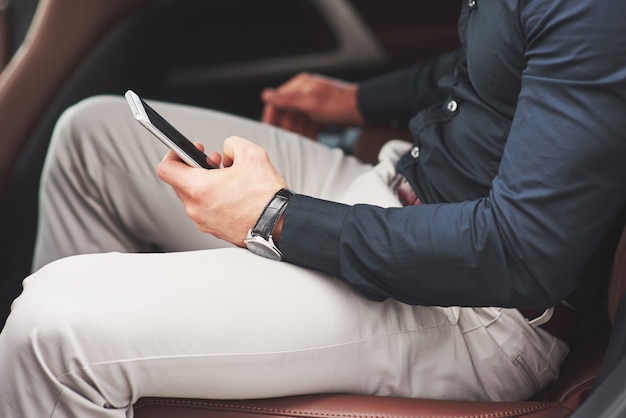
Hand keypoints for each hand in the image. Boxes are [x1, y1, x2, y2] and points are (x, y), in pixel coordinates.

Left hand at [157, 137, 288, 246]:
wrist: (280, 225)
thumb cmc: (266, 197)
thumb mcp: (252, 154)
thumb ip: (232, 143)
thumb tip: (227, 149)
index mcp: (198, 189)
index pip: (166, 169)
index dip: (173, 154)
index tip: (185, 150)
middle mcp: (196, 209)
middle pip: (181, 183)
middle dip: (195, 167)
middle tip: (215, 162)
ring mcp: (204, 222)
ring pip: (194, 197)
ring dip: (206, 184)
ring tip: (229, 178)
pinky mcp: (215, 231)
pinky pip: (206, 210)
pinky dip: (214, 199)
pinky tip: (233, 194)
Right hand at [261, 72, 365, 138]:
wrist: (364, 110)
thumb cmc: (340, 103)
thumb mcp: (311, 102)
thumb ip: (287, 100)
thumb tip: (266, 95)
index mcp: (300, 86)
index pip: (277, 100)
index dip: (272, 116)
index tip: (269, 130)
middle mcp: (304, 93)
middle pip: (287, 112)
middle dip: (286, 127)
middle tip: (286, 140)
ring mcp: (313, 104)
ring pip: (297, 121)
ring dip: (297, 132)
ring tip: (298, 143)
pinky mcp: (320, 114)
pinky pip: (308, 125)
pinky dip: (307, 133)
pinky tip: (309, 141)